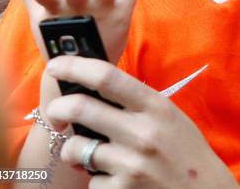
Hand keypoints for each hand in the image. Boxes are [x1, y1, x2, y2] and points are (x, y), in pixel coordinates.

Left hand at [45, 57, 238, 188]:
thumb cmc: (184, 151)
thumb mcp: (168, 116)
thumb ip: (136, 103)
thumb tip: (93, 89)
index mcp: (155, 106)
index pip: (107, 77)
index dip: (75, 66)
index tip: (56, 63)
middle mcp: (142, 132)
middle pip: (82, 107)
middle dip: (58, 108)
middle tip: (57, 112)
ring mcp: (131, 164)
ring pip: (77, 148)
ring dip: (75, 149)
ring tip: (90, 152)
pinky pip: (90, 181)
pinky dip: (97, 179)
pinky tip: (116, 179)